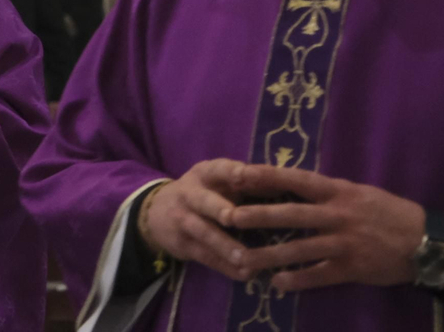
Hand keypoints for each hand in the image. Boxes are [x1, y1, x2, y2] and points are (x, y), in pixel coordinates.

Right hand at [141, 159, 252, 281]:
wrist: (155, 211)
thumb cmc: (203, 192)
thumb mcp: (217, 181)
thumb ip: (247, 183)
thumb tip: (288, 183)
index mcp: (205, 174)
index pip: (218, 169)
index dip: (232, 172)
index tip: (248, 175)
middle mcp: (190, 193)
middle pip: (204, 200)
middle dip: (218, 208)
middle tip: (234, 217)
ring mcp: (183, 219)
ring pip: (203, 232)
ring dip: (224, 245)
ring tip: (245, 259)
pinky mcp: (182, 244)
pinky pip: (204, 256)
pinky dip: (224, 266)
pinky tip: (244, 274)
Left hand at [229, 165, 443, 291]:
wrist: (427, 241)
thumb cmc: (388, 211)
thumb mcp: (358, 192)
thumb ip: (326, 191)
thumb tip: (290, 182)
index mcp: (338, 191)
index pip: (296, 179)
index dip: (266, 176)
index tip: (238, 173)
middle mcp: (338, 214)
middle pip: (292, 213)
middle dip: (259, 215)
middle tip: (230, 217)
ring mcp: (345, 242)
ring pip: (300, 248)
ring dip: (270, 254)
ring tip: (243, 259)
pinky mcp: (353, 268)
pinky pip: (319, 275)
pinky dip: (298, 280)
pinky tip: (277, 283)